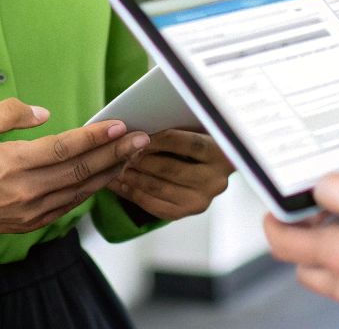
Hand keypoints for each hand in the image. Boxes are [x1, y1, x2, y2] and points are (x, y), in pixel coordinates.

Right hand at [0, 99, 149, 238]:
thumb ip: (10, 114)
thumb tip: (45, 114)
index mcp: (11, 164)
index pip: (66, 148)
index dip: (97, 136)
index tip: (120, 125)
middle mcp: (24, 191)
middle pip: (82, 170)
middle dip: (116, 153)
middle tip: (141, 138)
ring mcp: (28, 212)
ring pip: (80, 191)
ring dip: (109, 172)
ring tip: (130, 156)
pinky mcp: (27, 224)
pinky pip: (67, 207)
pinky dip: (89, 192)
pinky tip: (101, 178)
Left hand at [108, 128, 233, 219]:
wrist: (210, 165)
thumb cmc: (197, 138)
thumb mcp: (195, 127)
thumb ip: (177, 126)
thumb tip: (143, 128)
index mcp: (222, 154)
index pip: (190, 145)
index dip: (162, 139)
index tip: (139, 134)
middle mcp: (216, 180)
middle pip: (172, 168)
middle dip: (142, 159)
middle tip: (121, 151)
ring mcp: (202, 200)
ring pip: (160, 188)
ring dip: (134, 178)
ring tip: (116, 167)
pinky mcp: (188, 212)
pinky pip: (157, 206)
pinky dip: (135, 194)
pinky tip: (121, 184)